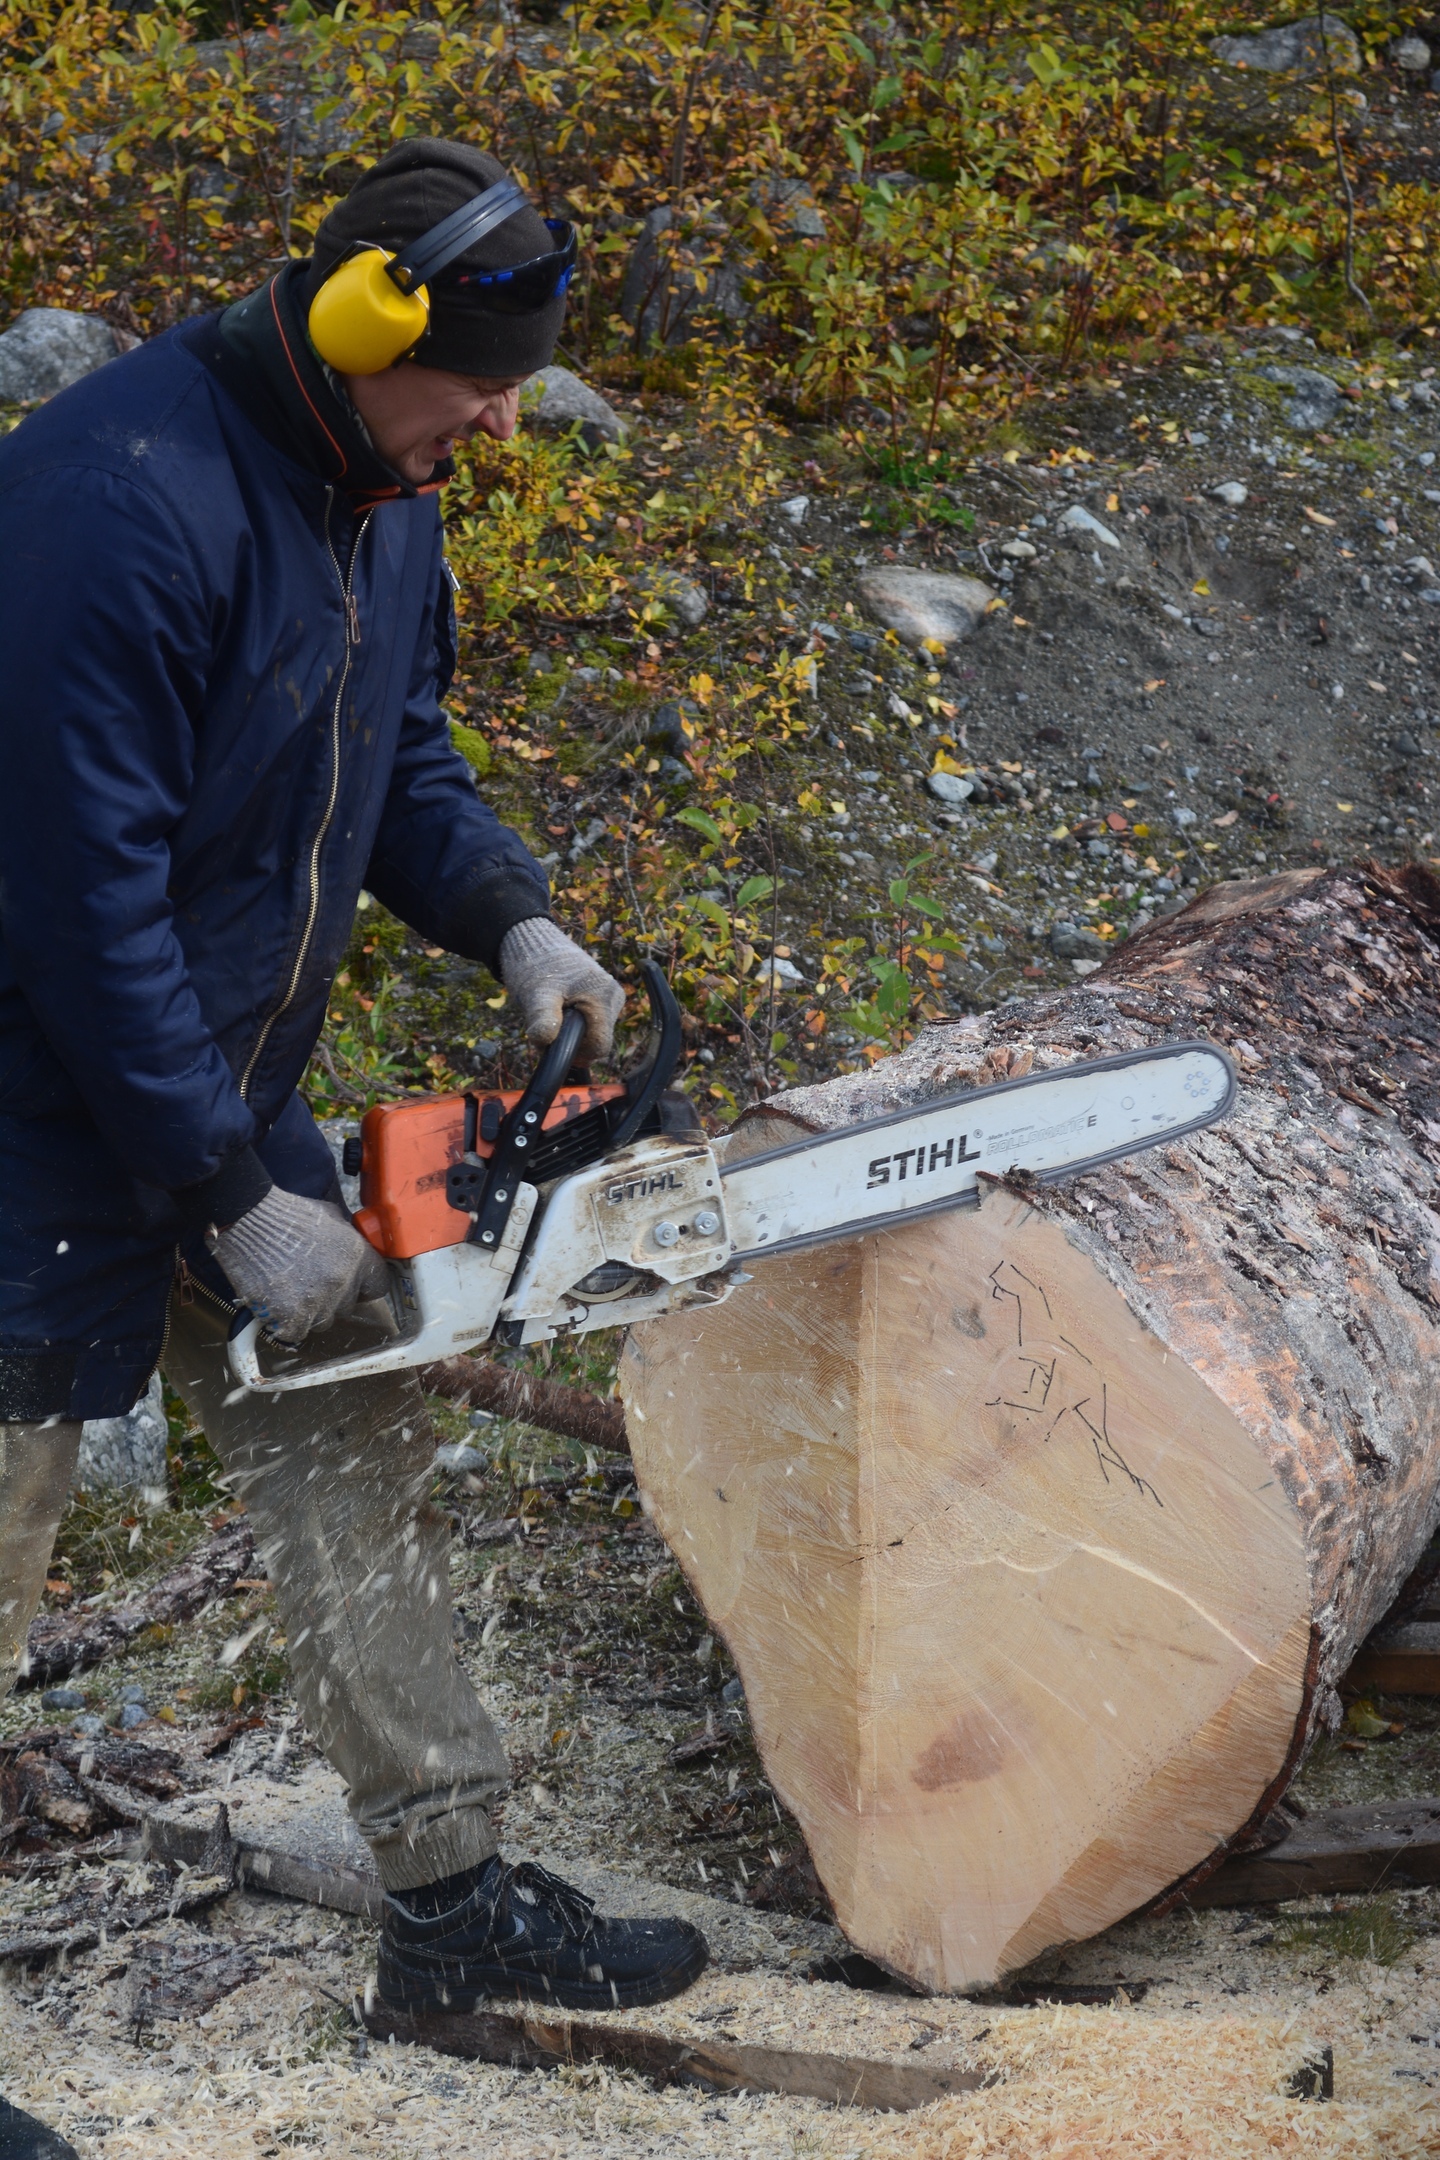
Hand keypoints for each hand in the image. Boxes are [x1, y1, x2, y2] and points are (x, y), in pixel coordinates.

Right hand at [211, 1187, 390, 1345]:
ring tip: (290, 1289)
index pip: (378, 1286)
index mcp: (356, 1256)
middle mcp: (342, 1281)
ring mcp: (317, 1302)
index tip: (353, 1285)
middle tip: (310, 1283)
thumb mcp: (331, 1217)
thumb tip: (355, 1254)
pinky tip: (277, 1301)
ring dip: (309, 1311)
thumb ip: (349, 1240)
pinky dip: (286, 1322)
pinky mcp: (291, 1317)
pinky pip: (297, 1332)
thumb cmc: (286, 1214)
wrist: (248, 1221)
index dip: (364, 1286)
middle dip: (333, 1298)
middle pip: (347, 1307)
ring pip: (323, 1321)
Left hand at [498, 917, 624, 1062]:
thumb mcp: (536, 995)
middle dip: (571, 1039)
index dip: (575, 1051)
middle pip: (597, 1040)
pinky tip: (560, 1006)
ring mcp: (610, 995)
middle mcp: (614, 996)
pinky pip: (592, 1020)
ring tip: (552, 1009)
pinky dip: (574, 1021)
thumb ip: (543, 1020)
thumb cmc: (535, 966)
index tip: (553, 1042)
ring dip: (571, 1030)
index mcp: (605, 996)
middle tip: (548, 1022)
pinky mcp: (603, 995)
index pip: (600, 1046)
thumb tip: (546, 1042)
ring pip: (593, 1031)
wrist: (534, 942)